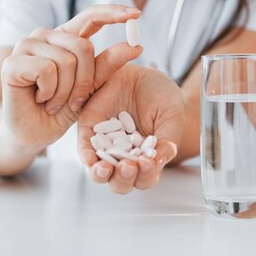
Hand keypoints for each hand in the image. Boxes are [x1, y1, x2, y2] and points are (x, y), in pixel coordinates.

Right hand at [0, 5, 142, 150]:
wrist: (33, 133)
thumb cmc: (61, 110)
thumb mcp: (91, 88)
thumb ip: (108, 66)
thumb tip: (136, 46)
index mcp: (66, 37)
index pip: (92, 15)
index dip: (114, 12)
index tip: (137, 14)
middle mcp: (45, 35)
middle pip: (83, 46)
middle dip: (85, 82)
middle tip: (73, 101)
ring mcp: (26, 45)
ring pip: (66, 61)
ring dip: (66, 92)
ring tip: (54, 102)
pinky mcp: (12, 62)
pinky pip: (46, 70)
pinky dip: (50, 93)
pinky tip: (40, 99)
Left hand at [77, 64, 184, 193]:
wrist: (141, 72)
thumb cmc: (159, 95)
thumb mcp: (171, 114)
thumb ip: (168, 138)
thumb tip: (161, 160)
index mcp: (147, 158)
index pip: (145, 178)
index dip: (146, 175)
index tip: (146, 163)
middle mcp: (125, 157)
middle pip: (122, 182)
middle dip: (124, 178)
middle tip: (128, 166)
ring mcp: (106, 146)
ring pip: (101, 172)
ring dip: (102, 174)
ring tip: (105, 169)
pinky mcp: (89, 131)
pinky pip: (84, 150)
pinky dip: (86, 157)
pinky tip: (90, 161)